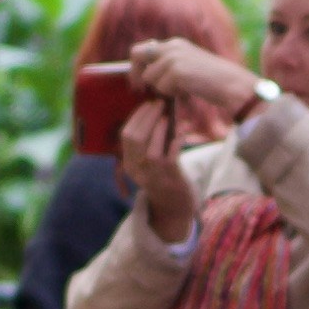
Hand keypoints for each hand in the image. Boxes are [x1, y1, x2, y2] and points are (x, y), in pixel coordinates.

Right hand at [121, 91, 199, 243]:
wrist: (174, 205)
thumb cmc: (163, 176)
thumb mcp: (147, 161)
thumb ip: (147, 141)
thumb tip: (156, 110)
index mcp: (129, 163)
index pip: (126, 135)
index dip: (137, 116)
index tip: (148, 103)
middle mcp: (137, 170)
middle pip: (135, 139)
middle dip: (148, 117)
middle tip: (159, 104)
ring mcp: (153, 175)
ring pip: (150, 149)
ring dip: (159, 129)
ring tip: (167, 116)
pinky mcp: (170, 179)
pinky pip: (171, 157)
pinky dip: (176, 141)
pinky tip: (182, 132)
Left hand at [127, 34, 260, 126]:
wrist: (230, 84)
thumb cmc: (212, 80)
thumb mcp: (189, 65)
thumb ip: (170, 65)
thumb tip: (148, 74)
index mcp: (175, 44)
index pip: (144, 49)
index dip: (136, 64)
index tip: (138, 80)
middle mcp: (172, 46)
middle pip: (137, 54)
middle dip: (135, 72)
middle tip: (140, 89)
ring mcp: (173, 58)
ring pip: (149, 77)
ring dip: (161, 88)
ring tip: (182, 90)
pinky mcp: (176, 71)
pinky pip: (161, 88)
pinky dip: (172, 94)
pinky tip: (187, 92)